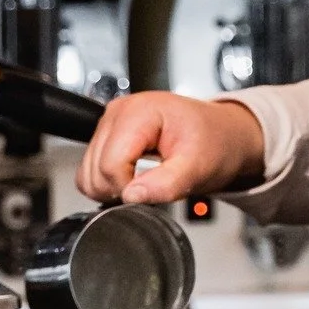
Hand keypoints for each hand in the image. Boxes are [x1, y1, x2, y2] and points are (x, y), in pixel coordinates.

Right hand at [77, 91, 264, 204]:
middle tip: (154, 184)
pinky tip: (133, 177)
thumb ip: (166, 183)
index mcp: (139, 112)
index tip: (154, 189)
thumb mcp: (198, 166)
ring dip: (113, 187)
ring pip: (87, 173)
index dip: (128, 188)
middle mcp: (118, 112)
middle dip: (121, 188)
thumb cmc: (213, 143)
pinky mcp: (106, 135)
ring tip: (146, 179)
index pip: (110, 164)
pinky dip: (108, 183)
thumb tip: (131, 196)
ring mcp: (109, 122)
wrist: (220, 135)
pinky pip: (90, 171)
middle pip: (95, 170)